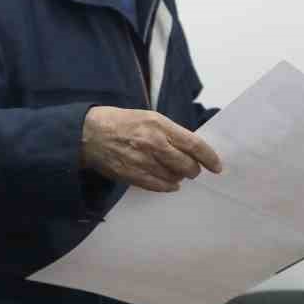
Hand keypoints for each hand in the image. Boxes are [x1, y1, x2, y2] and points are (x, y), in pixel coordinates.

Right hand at [80, 106, 222, 192]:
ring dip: (178, 177)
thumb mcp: (147, 117)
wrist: (87, 133)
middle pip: (187, 165)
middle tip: (191, 169)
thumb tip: (189, 149)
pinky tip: (168, 183)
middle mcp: (153, 143)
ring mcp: (142, 161)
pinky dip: (167, 186)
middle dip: (193, 170)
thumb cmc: (118, 121)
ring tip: (173, 172)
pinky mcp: (132, 175)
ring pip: (174, 178)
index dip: (210, 158)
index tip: (216, 166)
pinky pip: (158, 186)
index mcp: (159, 125)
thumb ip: (168, 132)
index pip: (194, 145)